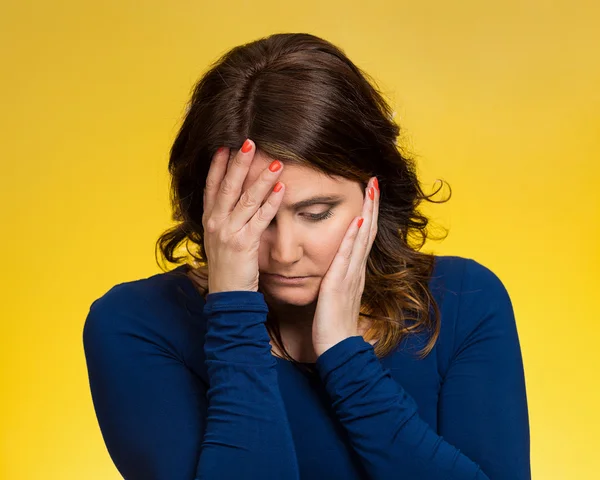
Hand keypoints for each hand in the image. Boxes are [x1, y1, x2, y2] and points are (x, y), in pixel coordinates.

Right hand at [202, 139, 284, 293]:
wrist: (227, 296)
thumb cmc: (228, 268)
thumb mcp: (220, 239)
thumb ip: (225, 219)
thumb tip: (236, 200)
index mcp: (209, 220)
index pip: (212, 186)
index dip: (218, 165)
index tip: (226, 146)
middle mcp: (215, 223)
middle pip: (228, 186)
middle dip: (239, 163)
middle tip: (249, 141)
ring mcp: (228, 233)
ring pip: (246, 199)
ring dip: (262, 178)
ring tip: (276, 161)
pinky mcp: (243, 244)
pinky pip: (260, 219)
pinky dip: (271, 202)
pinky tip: (281, 188)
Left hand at [312, 177, 379, 356]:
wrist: (338, 348)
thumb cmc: (334, 324)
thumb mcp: (338, 297)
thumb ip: (341, 281)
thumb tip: (340, 272)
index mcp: (354, 271)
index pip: (364, 236)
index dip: (368, 213)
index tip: (368, 193)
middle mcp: (356, 270)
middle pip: (368, 231)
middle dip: (372, 205)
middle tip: (374, 180)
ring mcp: (350, 275)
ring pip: (362, 238)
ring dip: (367, 212)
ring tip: (371, 190)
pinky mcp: (340, 284)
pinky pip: (346, 257)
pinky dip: (353, 238)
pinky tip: (357, 221)